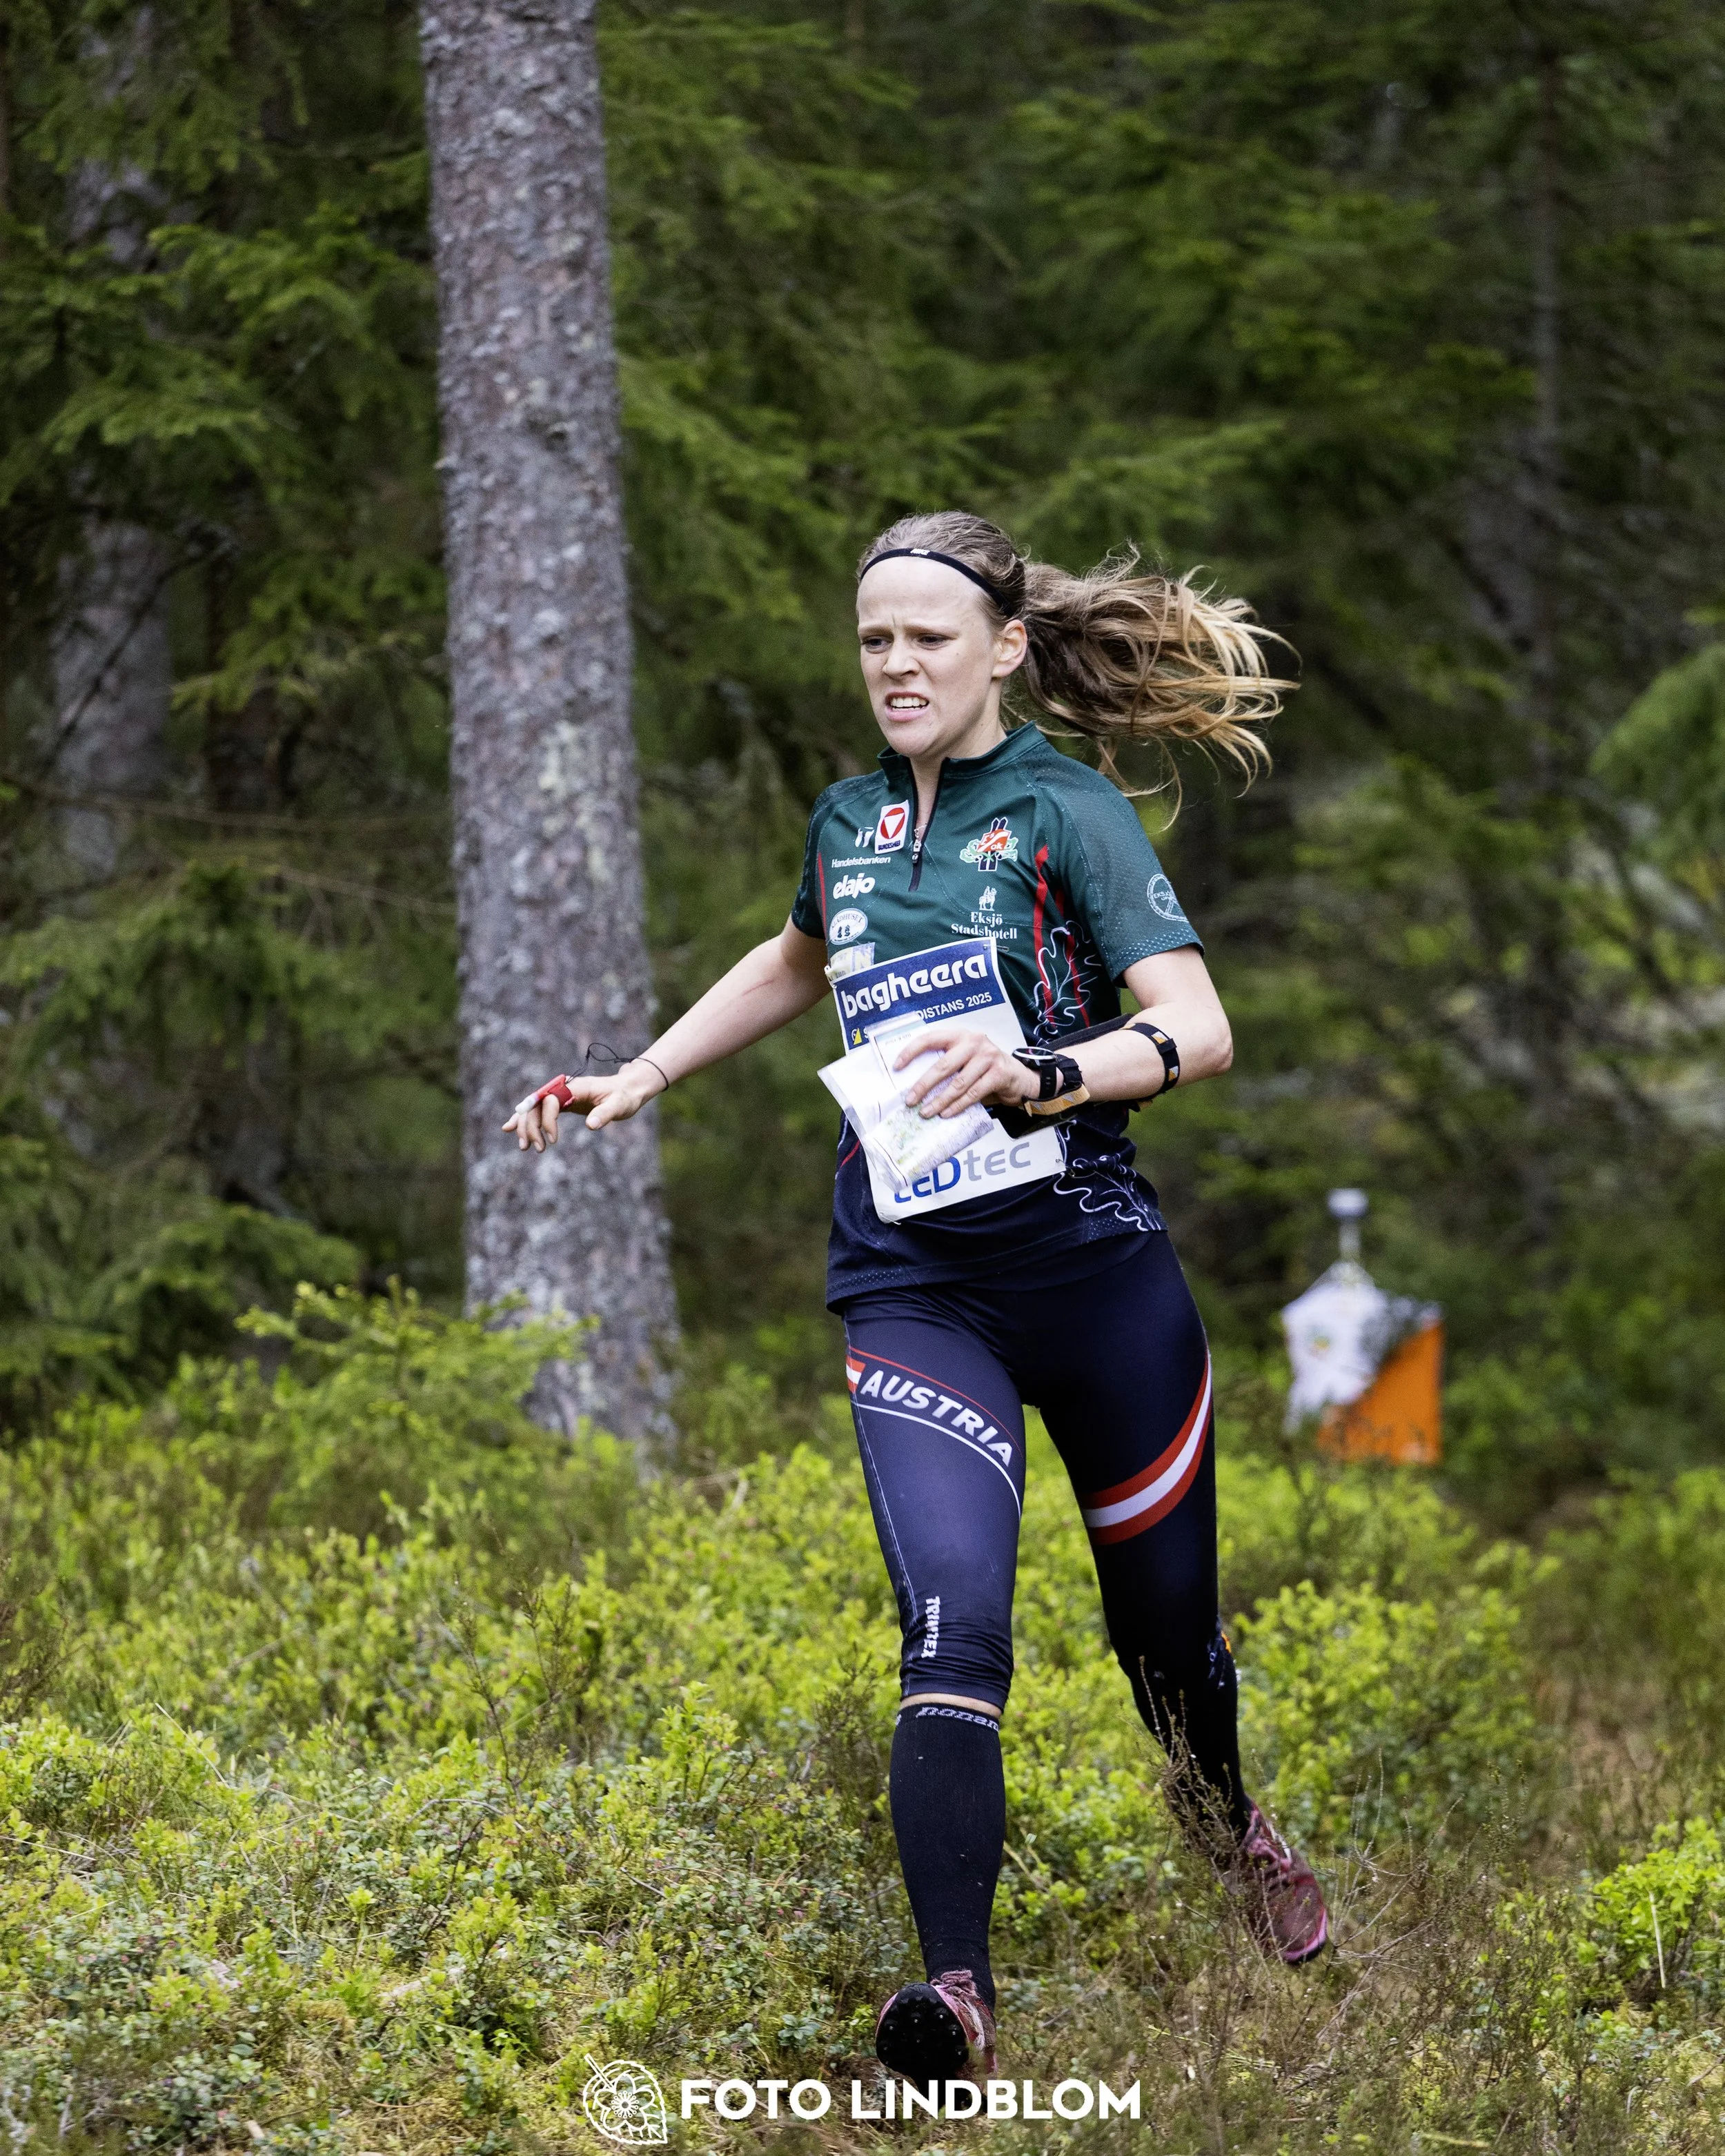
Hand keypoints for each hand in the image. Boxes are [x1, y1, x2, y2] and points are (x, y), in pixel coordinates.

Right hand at [501, 1061, 666, 1149]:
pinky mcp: (561, 1103)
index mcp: (575, 1086)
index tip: (553, 1141)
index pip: (550, 1101)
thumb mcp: (619, 1106)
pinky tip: (510, 1128)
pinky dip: (525, 1120)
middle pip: (536, 1105)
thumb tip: (591, 1126)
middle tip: (536, 1149)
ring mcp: (560, 1095)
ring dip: (525, 1126)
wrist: (628, 1089)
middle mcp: (563, 1088)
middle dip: (531, 1126)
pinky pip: (538, 1111)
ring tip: (523, 1147)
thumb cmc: (625, 1096)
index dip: (548, 1121)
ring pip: (533, 1109)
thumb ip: (605, 1114)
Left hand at [894, 1027, 1040, 1118]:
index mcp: (959, 1035)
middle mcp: (974, 1042)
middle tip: (910, 1100)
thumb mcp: (965, 1058)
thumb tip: (915, 1084)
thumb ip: (946, 1063)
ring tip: (926, 1112)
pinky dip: (958, 1106)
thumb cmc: (984, 1068)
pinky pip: (973, 1093)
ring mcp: (988, 1057)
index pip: (930, 1038)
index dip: (911, 1051)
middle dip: (923, 1085)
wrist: (1018, 1076)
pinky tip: (946, 1113)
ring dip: (939, 1101)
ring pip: (958, 1083)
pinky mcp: (998, 1073)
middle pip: (943, 1065)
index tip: (897, 1066)